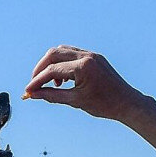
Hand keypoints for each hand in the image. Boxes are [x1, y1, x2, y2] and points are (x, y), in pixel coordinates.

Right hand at [24, 46, 145, 121]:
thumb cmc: (104, 105)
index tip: (28, 91)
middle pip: (53, 53)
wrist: (127, 103)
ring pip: (62, 51)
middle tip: (35, 84)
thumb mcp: (76, 102)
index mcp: (83, 67)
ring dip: (51, 64)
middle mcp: (86, 56)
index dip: (37, 81)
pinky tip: (62, 79)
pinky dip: (62, 63)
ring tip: (51, 84)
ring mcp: (91, 54)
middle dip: (41, 68)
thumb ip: (53, 96)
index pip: (52, 70)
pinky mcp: (94, 56)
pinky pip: (72, 54)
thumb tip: (34, 95)